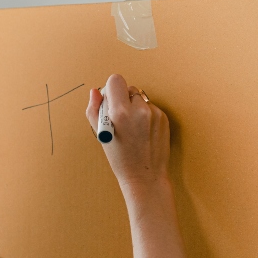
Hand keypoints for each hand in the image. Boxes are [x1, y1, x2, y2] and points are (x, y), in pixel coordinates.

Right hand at [85, 74, 170, 188]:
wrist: (145, 176)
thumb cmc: (120, 158)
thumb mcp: (101, 135)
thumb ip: (94, 109)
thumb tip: (95, 91)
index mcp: (120, 112)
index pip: (115, 80)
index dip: (111, 89)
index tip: (110, 101)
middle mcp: (139, 110)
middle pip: (129, 88)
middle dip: (123, 99)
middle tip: (120, 118)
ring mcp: (154, 113)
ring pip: (140, 98)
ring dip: (135, 107)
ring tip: (133, 127)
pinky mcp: (164, 118)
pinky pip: (150, 107)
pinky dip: (145, 115)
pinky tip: (143, 132)